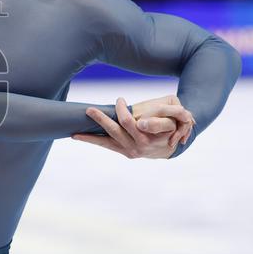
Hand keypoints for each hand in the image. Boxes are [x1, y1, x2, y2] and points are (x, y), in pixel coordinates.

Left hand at [72, 97, 193, 158]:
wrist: (170, 146)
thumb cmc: (171, 126)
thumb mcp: (177, 118)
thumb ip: (171, 114)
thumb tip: (146, 121)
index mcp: (149, 137)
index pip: (132, 123)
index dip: (123, 112)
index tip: (119, 101)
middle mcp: (138, 146)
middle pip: (116, 130)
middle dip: (102, 119)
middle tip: (90, 110)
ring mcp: (130, 150)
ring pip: (107, 140)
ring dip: (91, 133)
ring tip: (75, 129)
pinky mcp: (123, 152)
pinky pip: (105, 145)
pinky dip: (91, 139)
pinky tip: (76, 136)